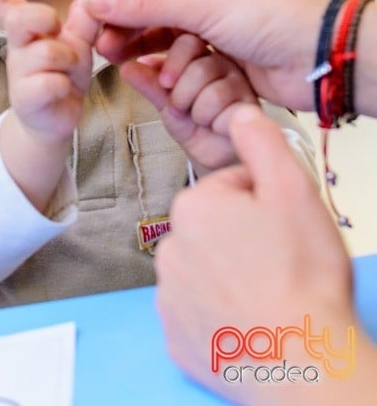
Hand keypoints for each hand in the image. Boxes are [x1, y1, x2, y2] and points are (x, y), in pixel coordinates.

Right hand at [0, 0, 91, 212]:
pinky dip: (64, 86)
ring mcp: (19, 72)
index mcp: (28, 27)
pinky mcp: (25, 99)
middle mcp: (19, 45)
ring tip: (71, 73)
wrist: (55, 118)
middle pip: (22, 18)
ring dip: (69, 61)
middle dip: (44, 18)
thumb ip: (86, 17)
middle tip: (57, 29)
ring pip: (47, 52)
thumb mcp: (78, 41)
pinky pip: (49, 82)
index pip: (4, 1)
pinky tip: (63, 91)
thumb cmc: (64, 72)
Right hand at [73, 0, 330, 112]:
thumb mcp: (203, 5)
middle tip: (97, 43)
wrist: (319, 58)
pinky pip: (178, 54)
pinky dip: (161, 62)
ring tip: (113, 57)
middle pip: (148, 3)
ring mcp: (212, 21)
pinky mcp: (218, 53)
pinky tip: (142, 71)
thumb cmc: (271, 16)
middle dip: (122, 22)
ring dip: (138, 44)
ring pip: (160, 30)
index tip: (85, 16)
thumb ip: (146, 4)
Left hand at [127, 34, 258, 171]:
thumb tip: (127, 66)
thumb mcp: (164, 101)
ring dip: (193, 107)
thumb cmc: (192, 125)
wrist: (214, 157)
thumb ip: (148, 83)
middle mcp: (223, 62)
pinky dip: (209, 119)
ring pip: (208, 82)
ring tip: (198, 116)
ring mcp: (240, 81)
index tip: (164, 84)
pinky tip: (214, 124)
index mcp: (201, 55)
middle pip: (196, 60)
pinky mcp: (251, 103)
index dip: (170, 63)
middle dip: (179, 90)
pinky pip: (222, 103)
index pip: (185, 40)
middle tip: (180, 105)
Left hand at [155, 104, 359, 404]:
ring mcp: (169, 297)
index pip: (230, 188)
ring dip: (229, 274)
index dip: (264, 202)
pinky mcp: (175, 337)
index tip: (283, 226)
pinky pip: (197, 313)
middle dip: (243, 237)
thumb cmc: (302, 276)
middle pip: (214, 229)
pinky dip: (219, 314)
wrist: (302, 360)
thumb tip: (239, 112)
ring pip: (204, 269)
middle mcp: (169, 248)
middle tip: (280, 261)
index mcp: (193, 206)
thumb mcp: (292, 189)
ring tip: (267, 292)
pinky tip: (248, 320)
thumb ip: (260, 141)